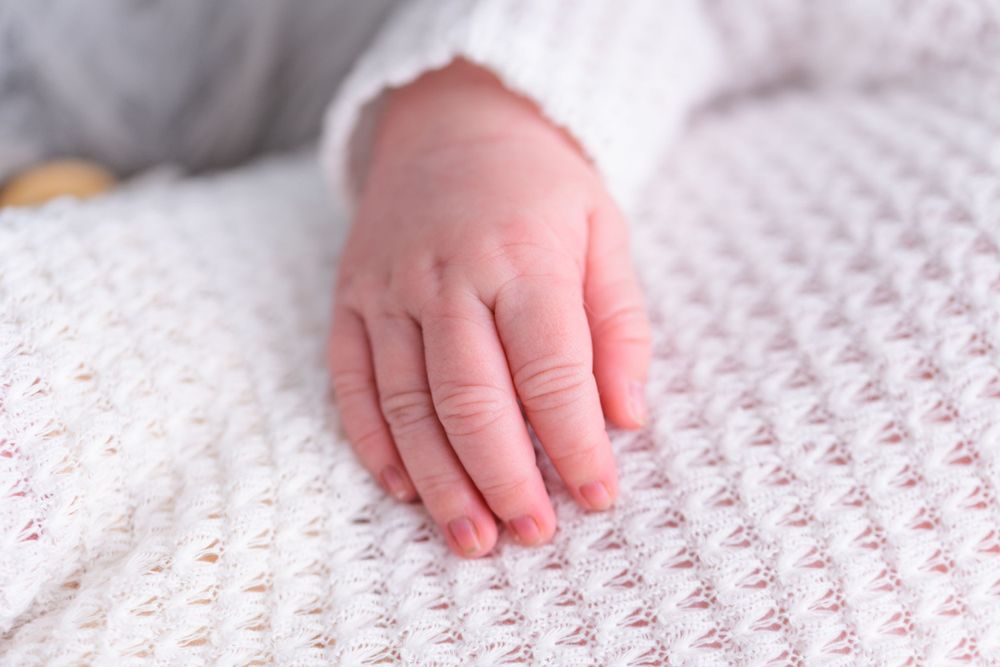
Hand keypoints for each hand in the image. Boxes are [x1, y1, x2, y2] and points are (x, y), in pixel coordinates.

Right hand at [327, 60, 650, 556]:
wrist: (453, 120)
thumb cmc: (542, 187)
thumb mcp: (604, 234)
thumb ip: (619, 325)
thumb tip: (626, 417)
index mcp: (522, 257)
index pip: (551, 371)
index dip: (576, 443)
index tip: (600, 497)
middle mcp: (447, 276)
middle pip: (472, 399)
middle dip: (505, 478)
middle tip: (531, 534)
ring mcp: (388, 289)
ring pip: (408, 403)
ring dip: (439, 480)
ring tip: (472, 537)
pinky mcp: (350, 300)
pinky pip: (351, 381)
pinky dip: (372, 442)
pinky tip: (401, 488)